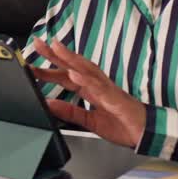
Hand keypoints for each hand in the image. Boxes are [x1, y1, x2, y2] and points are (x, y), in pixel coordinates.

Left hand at [30, 38, 145, 148]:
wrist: (146, 135)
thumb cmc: (122, 124)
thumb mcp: (89, 121)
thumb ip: (70, 112)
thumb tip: (50, 104)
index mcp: (91, 90)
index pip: (67, 76)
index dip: (49, 68)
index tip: (32, 63)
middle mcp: (98, 85)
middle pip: (75, 66)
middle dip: (57, 54)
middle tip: (39, 43)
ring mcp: (107, 90)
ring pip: (87, 70)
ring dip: (71, 59)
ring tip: (56, 49)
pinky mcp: (116, 99)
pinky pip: (100, 89)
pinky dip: (87, 81)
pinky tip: (75, 76)